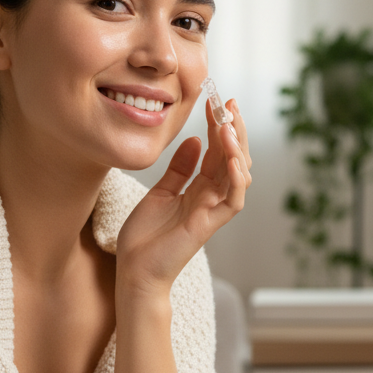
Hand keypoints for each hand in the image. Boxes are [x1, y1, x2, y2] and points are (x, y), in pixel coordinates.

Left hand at [115, 98, 251, 295]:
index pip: (217, 151)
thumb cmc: (145, 238)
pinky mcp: (209, 225)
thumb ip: (179, 169)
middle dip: (234, 129)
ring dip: (237, 148)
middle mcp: (211, 198)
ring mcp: (212, 211)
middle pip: (234, 158)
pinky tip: (232, 158)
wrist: (134, 270)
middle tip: (229, 103)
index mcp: (200, 189)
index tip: (215, 101)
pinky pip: (233, 199)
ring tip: (229, 124)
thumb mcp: (160, 192)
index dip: (219, 126)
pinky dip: (236, 178)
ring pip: (239, 175)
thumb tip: (194, 141)